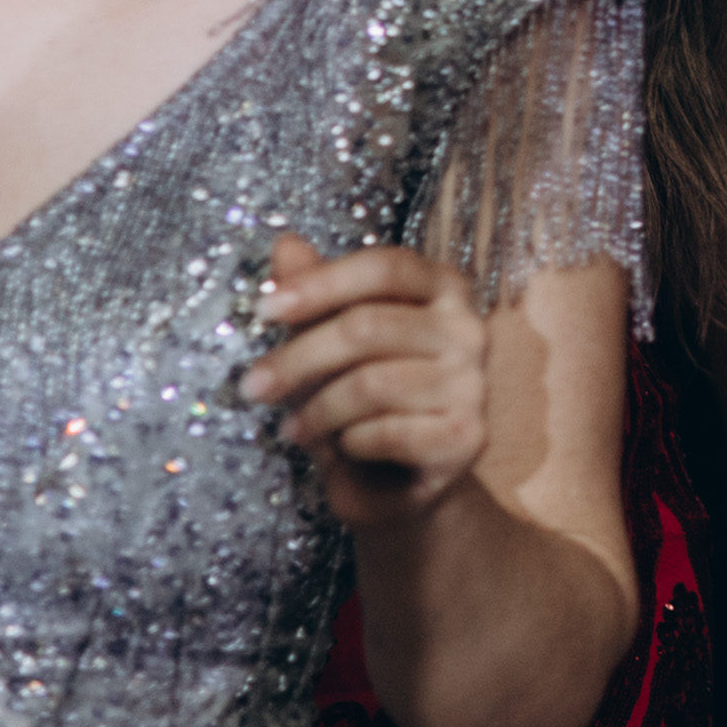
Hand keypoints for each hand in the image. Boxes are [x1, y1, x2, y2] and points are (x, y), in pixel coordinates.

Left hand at [244, 233, 501, 530]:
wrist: (402, 484)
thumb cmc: (364, 402)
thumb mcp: (332, 343)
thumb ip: (315, 294)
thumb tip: (285, 242)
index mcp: (441, 288)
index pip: (385, 267)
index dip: (322, 284)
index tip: (264, 310)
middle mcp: (467, 327)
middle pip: (367, 327)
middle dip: (297, 360)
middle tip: (252, 388)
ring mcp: (474, 383)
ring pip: (372, 384)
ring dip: (318, 410)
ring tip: (294, 429)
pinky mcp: (468, 436)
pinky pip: (388, 433)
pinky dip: (350, 444)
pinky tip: (343, 449)